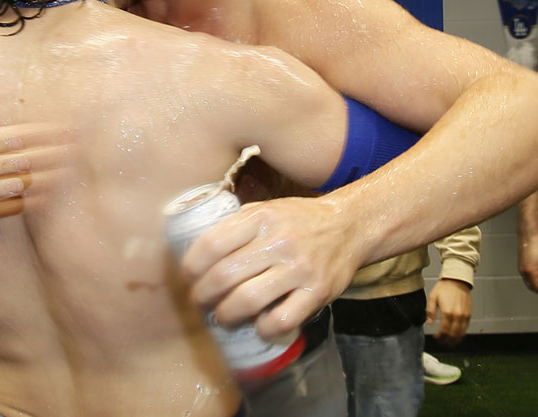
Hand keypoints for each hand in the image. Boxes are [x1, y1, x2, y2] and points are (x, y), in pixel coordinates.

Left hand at [181, 195, 358, 339]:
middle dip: (203, 295)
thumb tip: (197, 248)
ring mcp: (299, 268)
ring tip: (221, 316)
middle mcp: (279, 241)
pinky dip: (263, 327)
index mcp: (260, 218)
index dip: (192, 265)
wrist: (349, 225)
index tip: (187, 277)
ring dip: (226, 314)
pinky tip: (258, 324)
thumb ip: (237, 225)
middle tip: (200, 301)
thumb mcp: (267, 209)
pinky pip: (281, 320)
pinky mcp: (317, 292)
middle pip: (224, 276)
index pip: (212, 244)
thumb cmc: (299, 220)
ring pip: (248, 300)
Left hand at [426, 278, 471, 345]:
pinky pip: (466, 328)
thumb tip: (429, 322)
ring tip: (449, 342)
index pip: (444, 331)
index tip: (436, 337)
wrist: (457, 280)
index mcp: (447, 312)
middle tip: (442, 342)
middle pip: (453, 334)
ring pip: (461, 333)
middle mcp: (457, 316)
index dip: (440, 337)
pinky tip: (457, 335)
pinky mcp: (469, 314)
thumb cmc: (445, 287)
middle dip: (447, 341)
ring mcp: (464, 316)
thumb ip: (430, 311)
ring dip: (455, 340)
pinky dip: (461, 334)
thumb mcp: (433, 297)